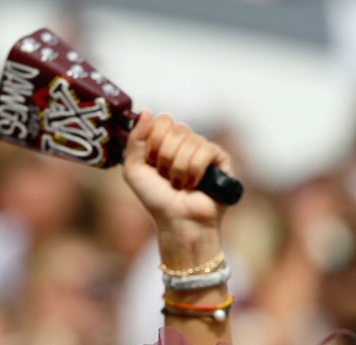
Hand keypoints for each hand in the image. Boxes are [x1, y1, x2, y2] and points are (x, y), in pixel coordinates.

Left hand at [122, 110, 232, 233]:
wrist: (177, 221)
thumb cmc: (157, 200)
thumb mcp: (134, 170)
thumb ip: (134, 139)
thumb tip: (145, 112)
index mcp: (167, 142)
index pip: (163, 120)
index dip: (154, 140)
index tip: (151, 161)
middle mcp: (187, 143)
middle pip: (176, 128)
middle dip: (166, 156)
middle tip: (166, 177)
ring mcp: (204, 150)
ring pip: (189, 141)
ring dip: (179, 168)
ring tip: (180, 186)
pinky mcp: (221, 160)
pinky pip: (206, 150)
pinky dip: (195, 169)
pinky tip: (195, 184)